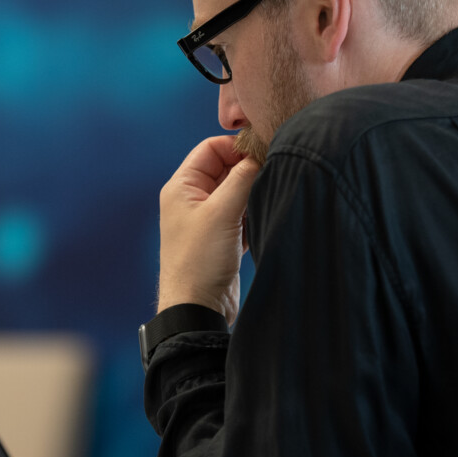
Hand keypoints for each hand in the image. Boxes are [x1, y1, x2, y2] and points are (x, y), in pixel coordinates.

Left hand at [157, 135, 259, 321]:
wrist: (197, 309)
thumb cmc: (200, 261)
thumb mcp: (222, 212)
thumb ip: (242, 179)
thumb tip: (262, 154)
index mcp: (182, 187)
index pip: (211, 149)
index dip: (237, 147)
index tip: (264, 151)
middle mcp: (192, 200)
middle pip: (226, 168)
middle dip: (250, 169)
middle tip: (276, 171)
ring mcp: (208, 220)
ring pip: (237, 192)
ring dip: (255, 192)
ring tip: (273, 195)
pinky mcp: (222, 238)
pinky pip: (243, 214)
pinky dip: (255, 213)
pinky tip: (267, 216)